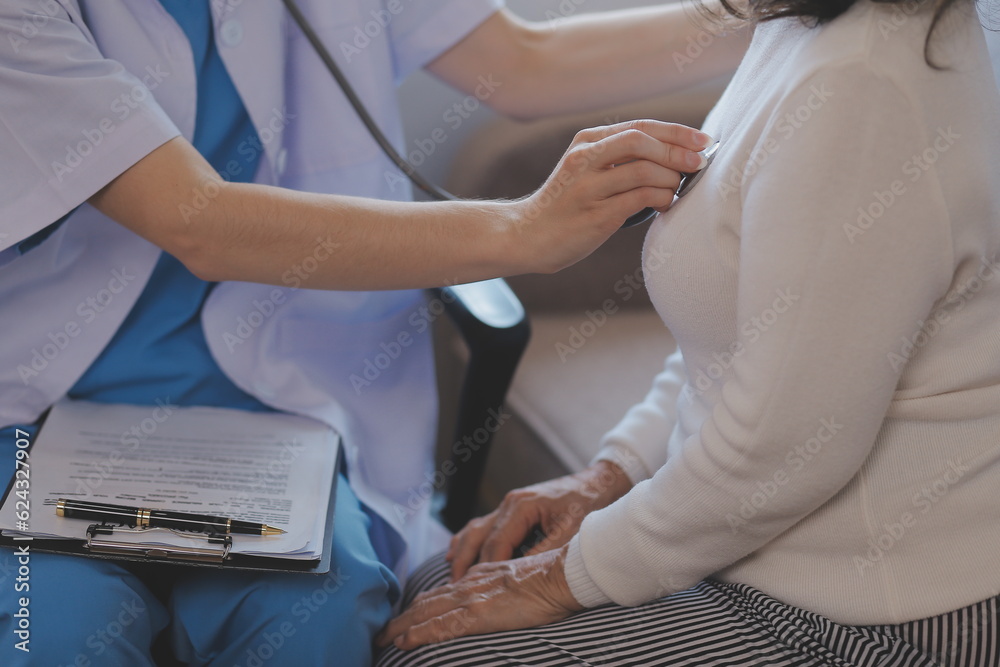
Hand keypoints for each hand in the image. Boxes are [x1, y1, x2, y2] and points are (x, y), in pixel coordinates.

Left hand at [376, 545, 583, 650]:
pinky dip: (419, 634)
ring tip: (384, 639)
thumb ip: (496, 587)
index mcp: (478, 577)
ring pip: (425, 613)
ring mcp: (471, 599)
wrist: (561, 576)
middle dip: (402, 618)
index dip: (419, 607)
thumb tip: (489, 602)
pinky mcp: (478, 614)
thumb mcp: (515, 579)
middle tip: (382, 633)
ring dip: (402, 627)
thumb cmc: (548, 580)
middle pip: (425, 602)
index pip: (440, 594)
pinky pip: (441, 626)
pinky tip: (404, 642)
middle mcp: (469, 585)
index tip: (405, 619)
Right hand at [447, 460, 632, 579]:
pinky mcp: (515, 509)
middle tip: (453, 590)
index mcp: (521, 507)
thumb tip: (519, 575)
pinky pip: (484, 526)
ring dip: (462, 553)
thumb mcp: (570, 532)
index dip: (487, 571)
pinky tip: (455, 554)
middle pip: (477, 536)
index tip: (478, 593)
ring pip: (476, 530)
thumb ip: (543, 552)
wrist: (602, 482)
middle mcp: (510, 503)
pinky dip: (469, 541)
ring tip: (452, 577)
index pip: (495, 544)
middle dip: (464, 563)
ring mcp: (510, 505)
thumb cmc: (590, 505)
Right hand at [511, 120, 711, 274]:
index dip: (676, 132)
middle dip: (678, 152)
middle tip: (699, 164)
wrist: (529, 235)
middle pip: (642, 141)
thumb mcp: (586, 170)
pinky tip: (664, 205)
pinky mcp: (595, 215)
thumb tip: (677, 154)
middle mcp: (584, 159)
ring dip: (671, 179)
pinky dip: (661, 199)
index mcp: (586, 142)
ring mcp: (588, 187)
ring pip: (644, 170)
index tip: (703, 141)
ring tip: (675, 190)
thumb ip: (620, 158)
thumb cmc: (567, 205)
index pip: (639, 127)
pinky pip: (640, 198)